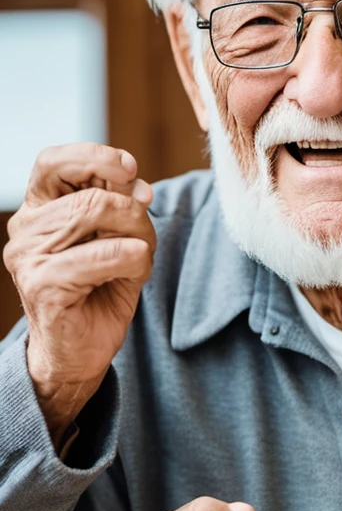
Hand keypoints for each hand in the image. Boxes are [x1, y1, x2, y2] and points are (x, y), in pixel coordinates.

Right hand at [2, 143, 155, 442]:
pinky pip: (103, 255)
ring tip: (141, 255)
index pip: (53, 162)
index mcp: (38, 210)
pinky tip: (137, 268)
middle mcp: (25, 229)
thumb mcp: (116, 240)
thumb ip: (122, 207)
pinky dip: (133, 257)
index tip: (131, 168)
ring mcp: (29, 257)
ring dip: (137, 232)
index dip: (95, 156)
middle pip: (89, 193)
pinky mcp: (43, 285)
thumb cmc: (98, 292)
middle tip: (147, 233)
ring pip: (96, 214)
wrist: (79, 353)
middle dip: (133, 209)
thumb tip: (139, 184)